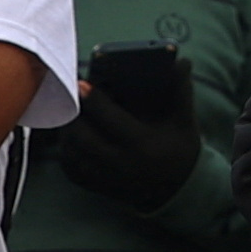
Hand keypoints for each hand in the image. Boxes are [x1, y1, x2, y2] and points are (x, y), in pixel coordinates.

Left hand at [62, 54, 197, 212]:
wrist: (180, 188)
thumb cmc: (181, 148)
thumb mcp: (185, 120)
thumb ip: (181, 91)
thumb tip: (182, 63)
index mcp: (143, 144)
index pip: (111, 120)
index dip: (94, 100)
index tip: (81, 82)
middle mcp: (123, 164)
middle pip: (85, 139)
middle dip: (72, 115)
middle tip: (67, 95)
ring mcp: (109, 179)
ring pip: (75, 156)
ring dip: (66, 133)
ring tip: (64, 112)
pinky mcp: (101, 187)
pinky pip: (73, 172)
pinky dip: (66, 153)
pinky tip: (68, 136)